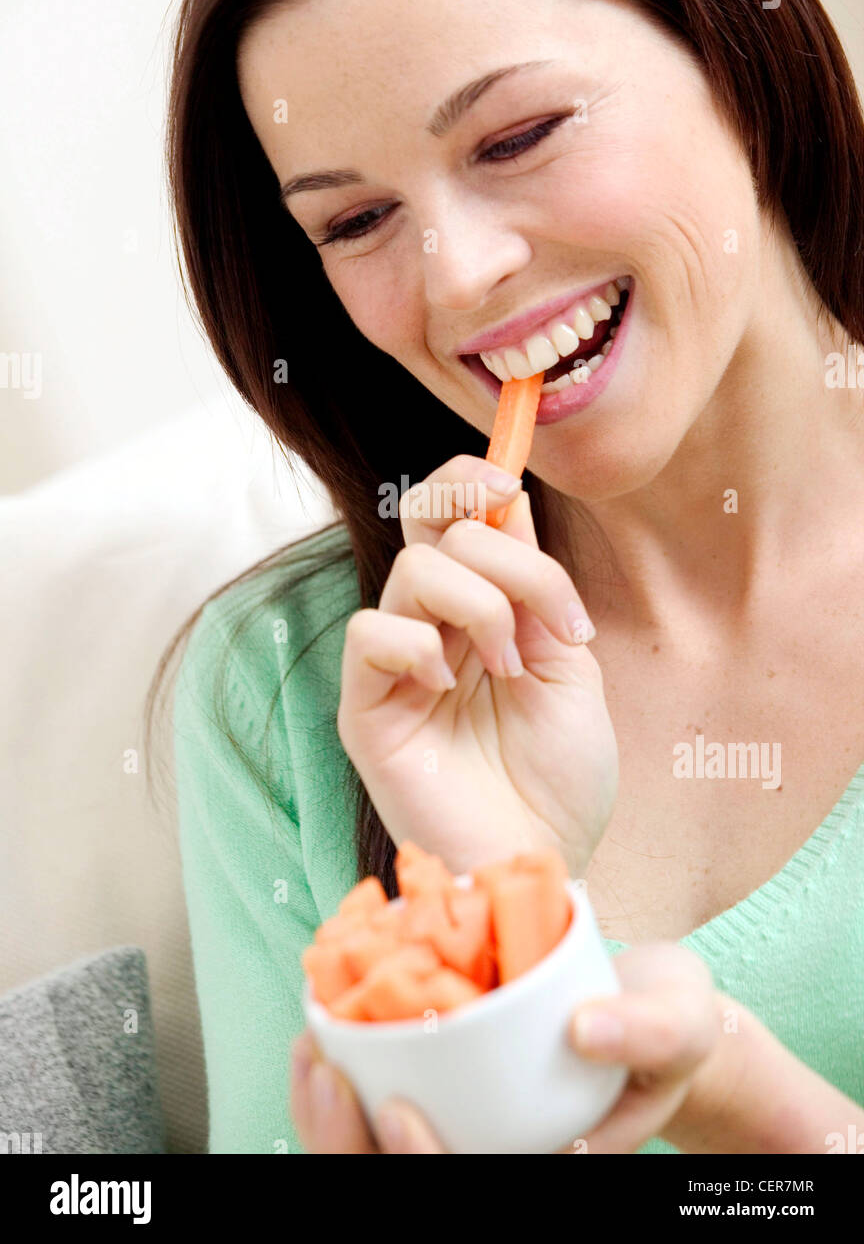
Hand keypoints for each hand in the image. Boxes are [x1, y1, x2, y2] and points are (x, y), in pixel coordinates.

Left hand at [290, 944, 719, 1154]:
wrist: (653, 1007)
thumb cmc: (671, 1021)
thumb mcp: (683, 1022)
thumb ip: (648, 1032)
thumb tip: (585, 1027)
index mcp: (551, 1162)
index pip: (472, 1191)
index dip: (423, 1168)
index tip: (404, 1113)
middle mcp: (498, 1155)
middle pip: (399, 1184)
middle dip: (345, 1142)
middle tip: (321, 1066)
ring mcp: (464, 1132)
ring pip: (372, 1160)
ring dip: (327, 1118)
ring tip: (311, 1048)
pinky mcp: (441, 1097)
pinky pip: (371, 1115)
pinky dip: (336, 1085)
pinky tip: (321, 1037)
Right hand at [336, 454, 618, 876]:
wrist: (547, 858)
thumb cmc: (561, 777)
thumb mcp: (570, 662)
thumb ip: (535, 585)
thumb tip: (507, 498)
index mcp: (479, 608)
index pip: (450, 515)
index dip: (468, 480)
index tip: (508, 482)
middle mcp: (432, 625)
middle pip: (429, 523)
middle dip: (498, 547)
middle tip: (541, 616)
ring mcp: (395, 666)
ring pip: (412, 570)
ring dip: (480, 606)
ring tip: (510, 670)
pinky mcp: (366, 709)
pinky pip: (368, 633)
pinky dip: (416, 645)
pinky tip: (449, 687)